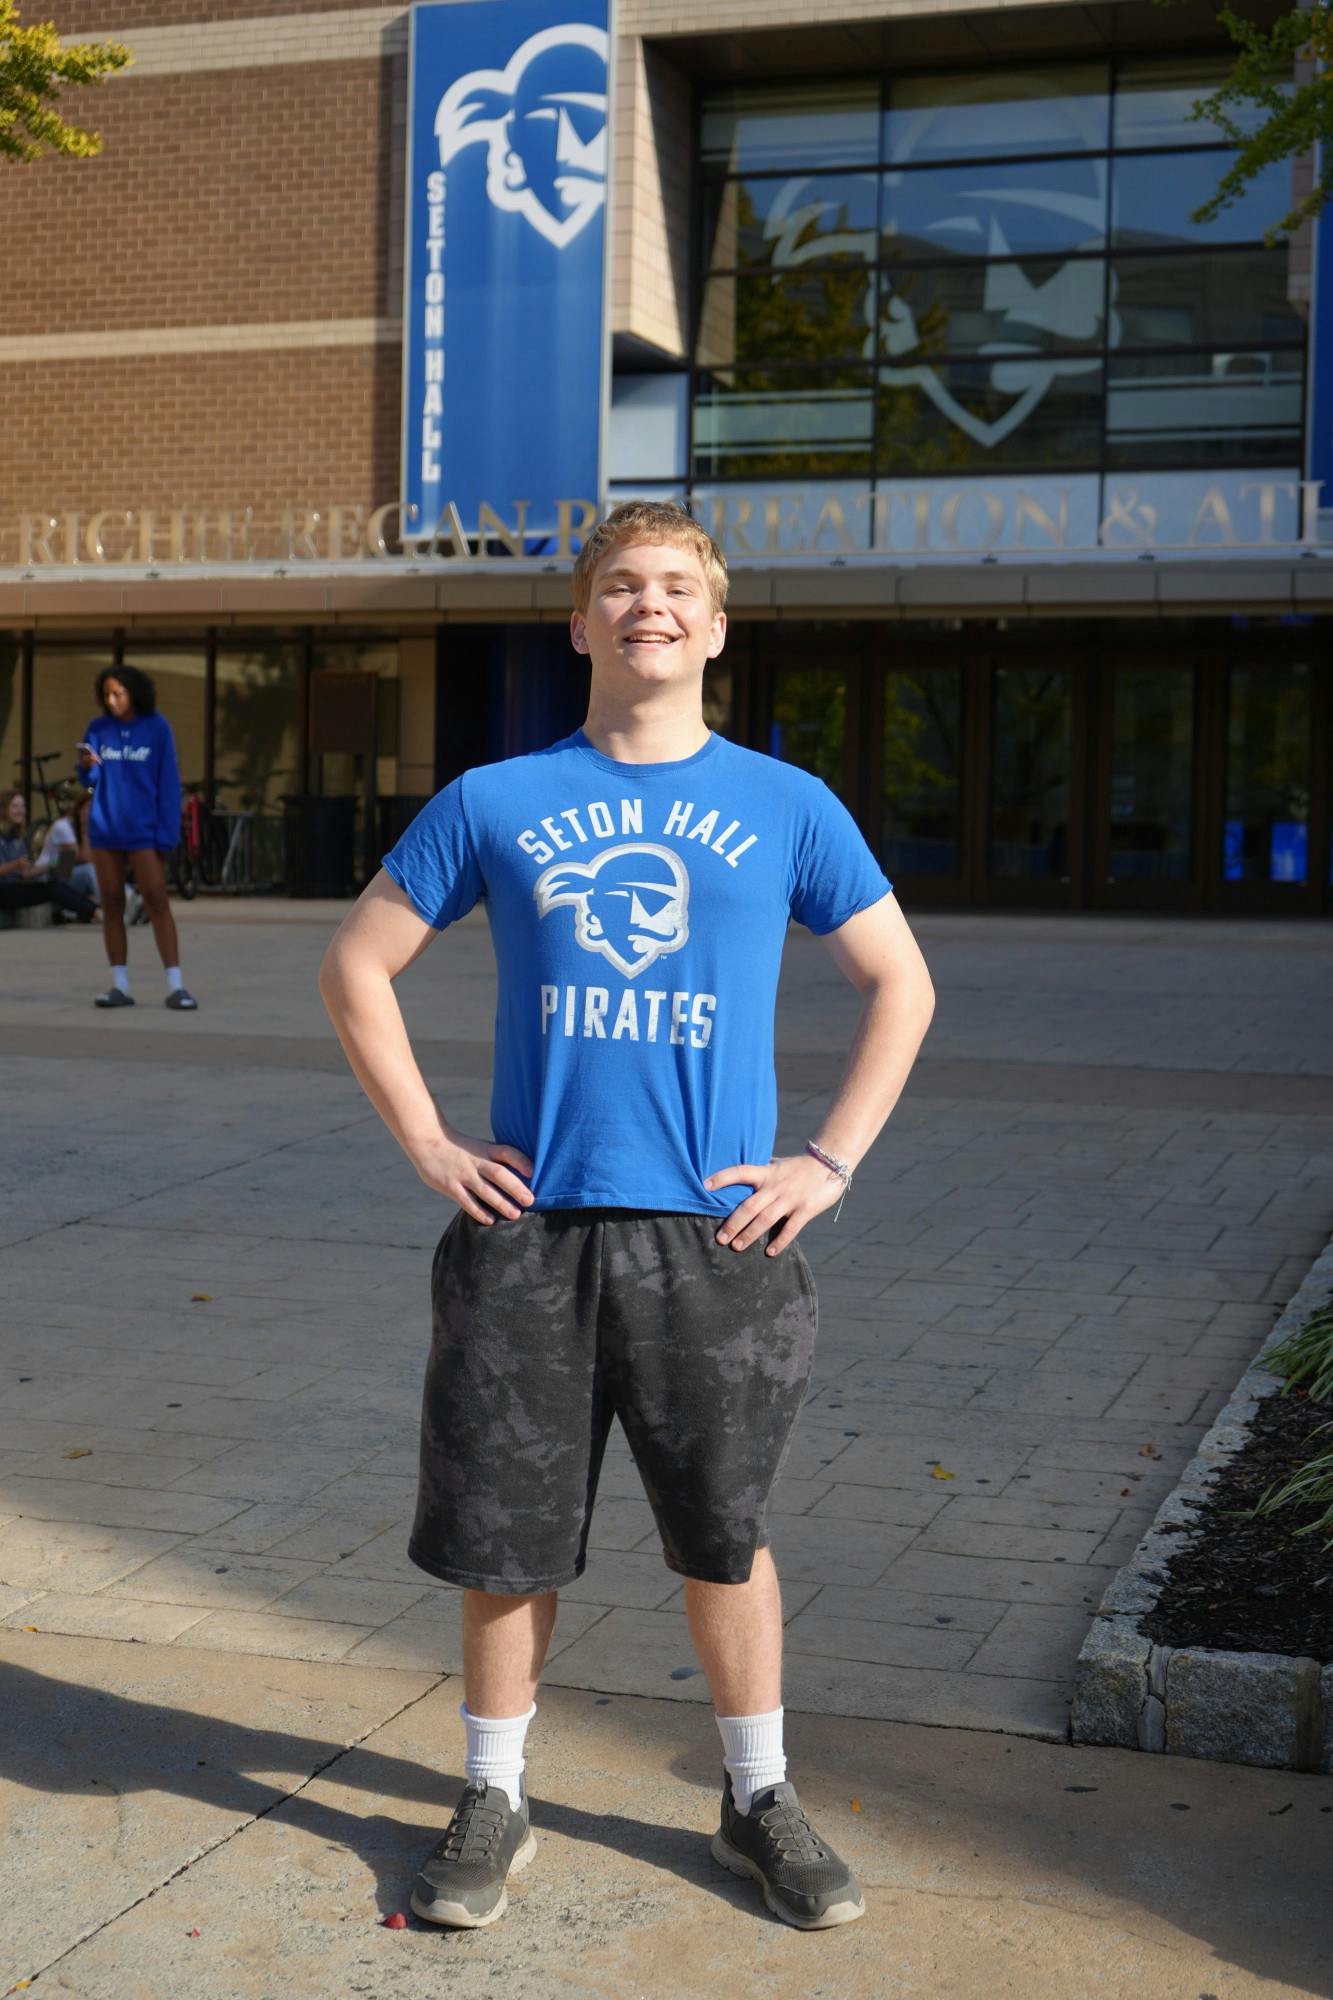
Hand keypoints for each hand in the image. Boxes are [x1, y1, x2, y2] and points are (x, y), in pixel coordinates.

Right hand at [412, 1127, 534, 1224]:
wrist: (426, 1142)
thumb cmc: (459, 1149)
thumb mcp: (479, 1148)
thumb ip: (495, 1160)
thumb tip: (521, 1176)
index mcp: (486, 1149)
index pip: (507, 1152)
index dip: (521, 1161)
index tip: (534, 1172)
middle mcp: (476, 1161)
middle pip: (499, 1174)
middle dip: (515, 1188)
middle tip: (531, 1201)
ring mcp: (462, 1174)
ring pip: (484, 1190)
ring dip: (501, 1203)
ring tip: (515, 1215)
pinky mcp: (450, 1185)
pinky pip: (466, 1200)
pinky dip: (478, 1211)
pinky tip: (490, 1220)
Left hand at [704, 1151, 845, 1255]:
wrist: (831, 1162)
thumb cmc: (800, 1166)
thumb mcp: (778, 1165)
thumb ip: (762, 1172)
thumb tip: (741, 1175)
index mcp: (767, 1173)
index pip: (740, 1171)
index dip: (722, 1177)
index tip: (705, 1185)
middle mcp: (775, 1186)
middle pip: (749, 1206)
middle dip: (733, 1223)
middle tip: (720, 1239)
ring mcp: (791, 1198)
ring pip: (765, 1219)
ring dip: (749, 1234)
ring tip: (736, 1247)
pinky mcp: (806, 1209)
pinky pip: (790, 1228)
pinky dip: (780, 1241)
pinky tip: (769, 1252)